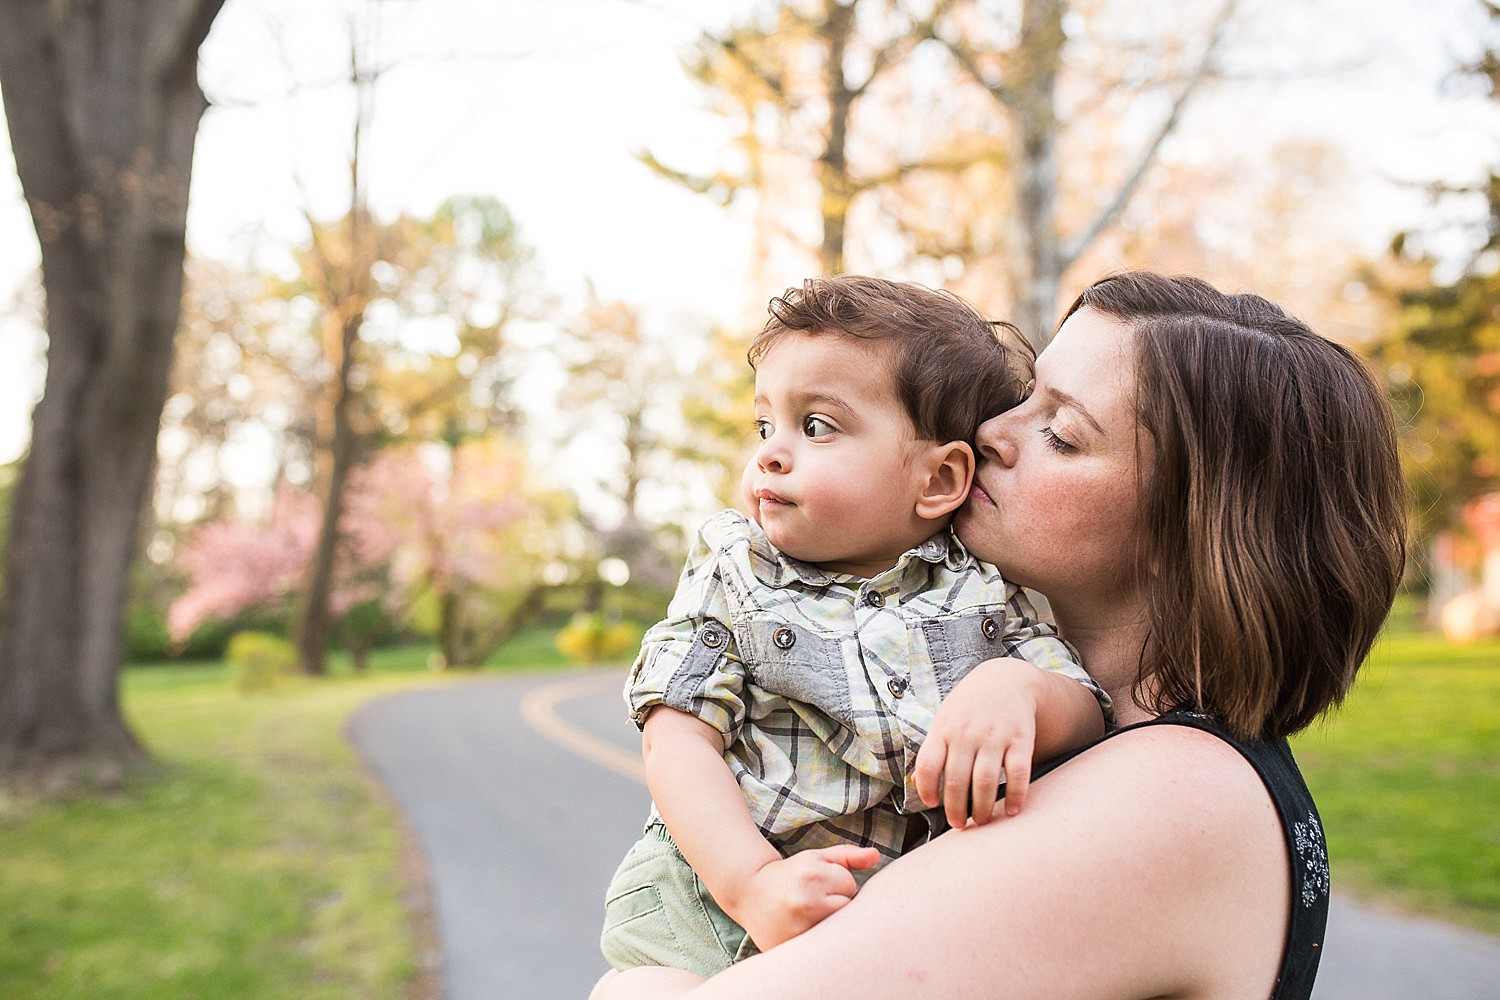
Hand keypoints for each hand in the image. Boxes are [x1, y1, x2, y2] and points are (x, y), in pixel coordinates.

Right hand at [731, 845, 880, 950]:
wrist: (750, 891)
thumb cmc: (790, 874)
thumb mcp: (816, 858)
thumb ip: (848, 856)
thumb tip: (877, 856)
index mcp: (812, 876)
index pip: (850, 886)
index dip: (838, 885)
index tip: (820, 885)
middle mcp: (805, 902)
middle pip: (846, 910)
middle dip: (836, 905)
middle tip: (816, 901)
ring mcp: (797, 929)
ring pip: (836, 930)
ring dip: (829, 924)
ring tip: (810, 915)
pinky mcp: (791, 947)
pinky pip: (820, 948)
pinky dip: (818, 942)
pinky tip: (804, 929)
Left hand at [913, 657, 1042, 826]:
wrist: (1006, 679)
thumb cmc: (969, 706)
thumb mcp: (944, 719)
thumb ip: (932, 750)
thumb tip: (917, 782)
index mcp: (944, 729)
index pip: (929, 765)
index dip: (927, 789)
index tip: (931, 804)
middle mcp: (967, 734)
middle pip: (957, 781)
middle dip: (956, 809)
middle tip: (959, 824)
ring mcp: (994, 737)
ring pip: (985, 781)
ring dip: (983, 808)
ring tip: (982, 821)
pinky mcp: (1020, 739)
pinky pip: (1018, 773)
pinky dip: (1016, 795)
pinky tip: (1014, 810)